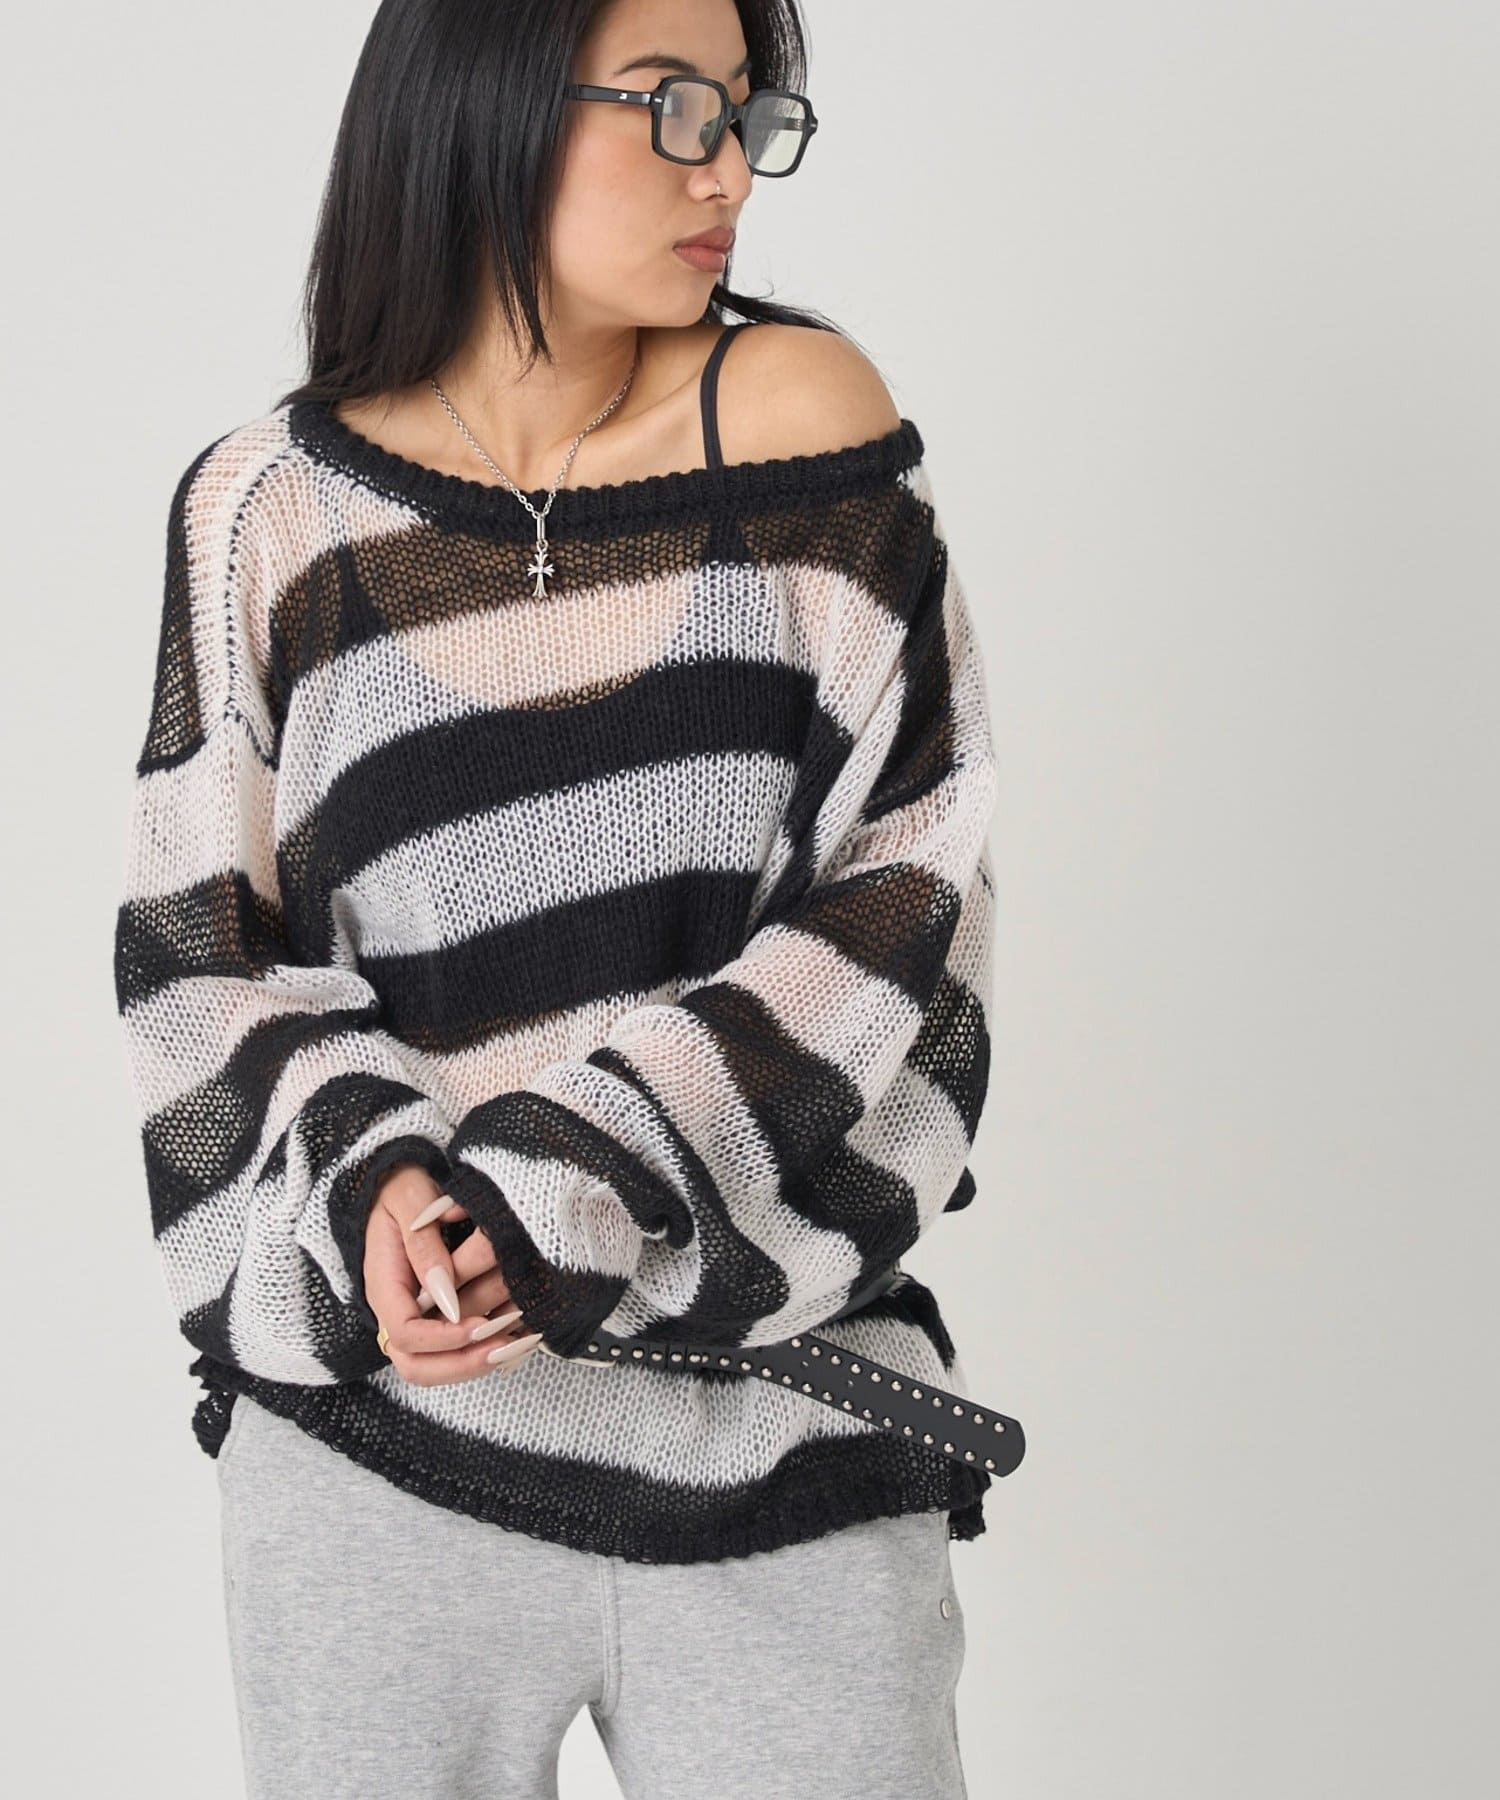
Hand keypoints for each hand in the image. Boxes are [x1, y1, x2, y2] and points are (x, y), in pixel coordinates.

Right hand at [363, 1163, 542, 1384]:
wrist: (400, 1178)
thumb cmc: (404, 1185)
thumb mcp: (410, 1200)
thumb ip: (424, 1246)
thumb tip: (444, 1296)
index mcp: (384, 1286)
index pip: (405, 1335)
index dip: (443, 1339)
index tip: (481, 1324)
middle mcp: (399, 1310)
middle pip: (417, 1365)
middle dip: (463, 1364)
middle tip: (506, 1348)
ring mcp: (420, 1317)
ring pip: (441, 1364)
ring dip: (483, 1359)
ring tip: (525, 1340)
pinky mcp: (442, 1315)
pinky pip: (462, 1349)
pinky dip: (494, 1349)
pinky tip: (526, 1336)